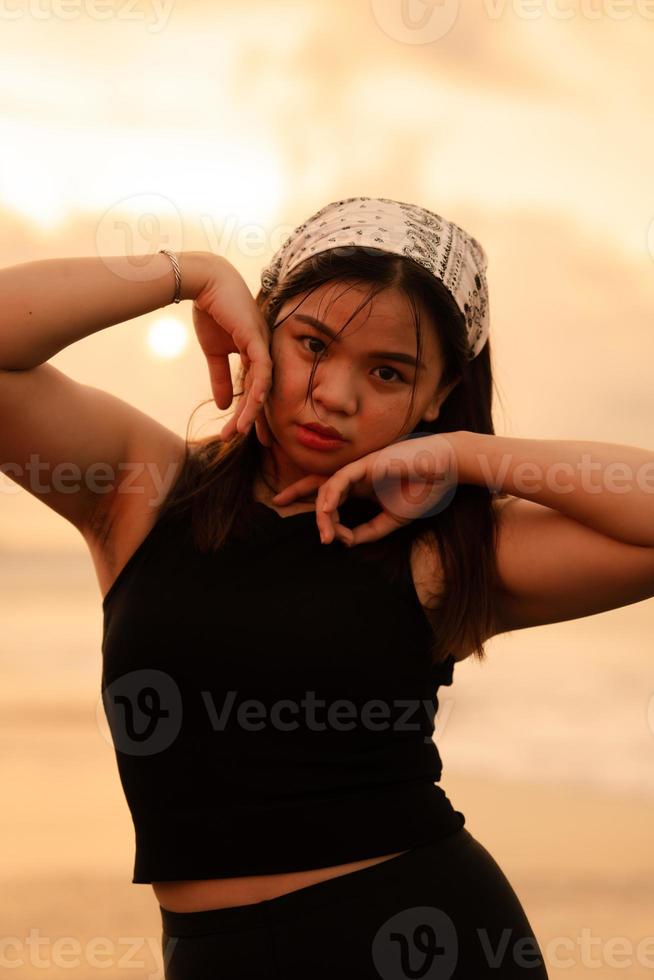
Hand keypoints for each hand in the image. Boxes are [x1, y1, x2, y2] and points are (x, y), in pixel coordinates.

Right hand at [191, 256, 272, 442]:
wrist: (203, 282)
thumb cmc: (210, 310)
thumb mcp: (213, 352)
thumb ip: (218, 377)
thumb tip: (220, 405)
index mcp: (254, 353)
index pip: (257, 388)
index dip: (255, 412)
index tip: (251, 434)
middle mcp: (263, 350)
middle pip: (265, 391)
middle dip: (261, 418)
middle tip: (262, 443)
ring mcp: (262, 343)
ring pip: (263, 385)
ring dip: (253, 410)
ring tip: (244, 431)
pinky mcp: (256, 337)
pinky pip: (262, 368)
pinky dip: (259, 387)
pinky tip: (254, 406)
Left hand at [271, 433, 459, 545]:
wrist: (446, 470)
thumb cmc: (423, 490)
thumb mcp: (392, 520)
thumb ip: (370, 531)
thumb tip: (346, 542)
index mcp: (362, 485)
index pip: (329, 491)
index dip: (311, 501)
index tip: (309, 523)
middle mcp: (357, 474)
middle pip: (319, 483)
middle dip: (296, 491)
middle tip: (278, 502)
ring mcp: (361, 467)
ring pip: (328, 487)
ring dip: (324, 514)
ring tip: (325, 535)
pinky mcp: (367, 463)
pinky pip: (340, 480)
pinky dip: (331, 497)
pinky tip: (327, 513)